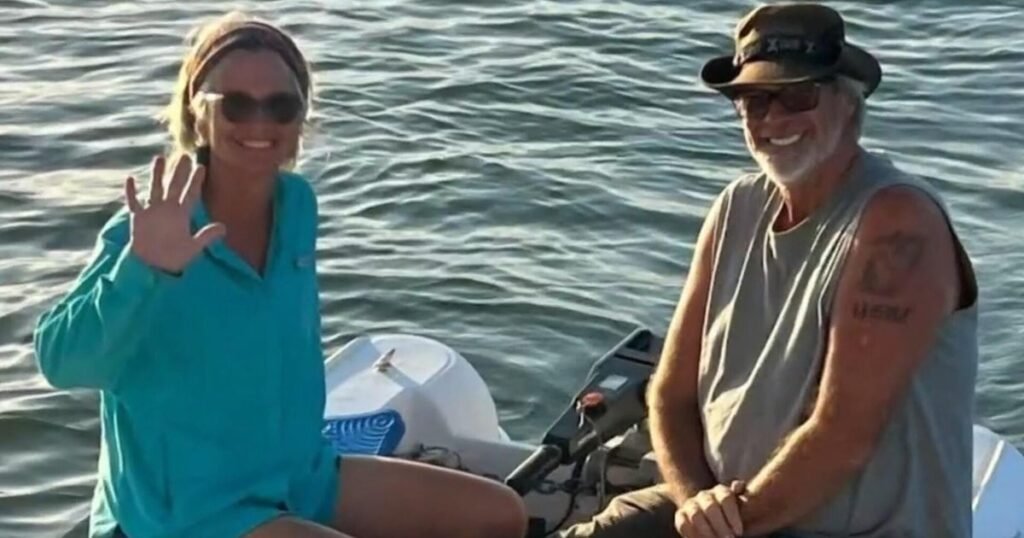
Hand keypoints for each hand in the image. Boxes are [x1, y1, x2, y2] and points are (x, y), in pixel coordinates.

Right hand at [124, 154, 225, 273]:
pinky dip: (131, 192)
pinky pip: (134, 202)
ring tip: (160, 158)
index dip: (196, 181)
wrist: (154, 267)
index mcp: (182, 214)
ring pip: (155, 188)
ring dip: (157, 175)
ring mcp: (153, 212)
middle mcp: (168, 209)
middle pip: (174, 186)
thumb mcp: (193, 247)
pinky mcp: (138, 218)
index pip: (191, 194)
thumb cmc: (174, 257)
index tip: (202, 167)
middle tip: (185, 155)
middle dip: (179, 171)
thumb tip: (224, 228)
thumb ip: (207, 236)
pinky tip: (131, 179)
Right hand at [675, 481, 744, 537]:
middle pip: (710, 506)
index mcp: (721, 491)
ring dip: (707, 531)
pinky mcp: (681, 515)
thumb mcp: (740, 507)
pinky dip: (692, 535)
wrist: (712, 522)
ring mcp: (691, 504)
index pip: (726, 497)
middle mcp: (705, 495)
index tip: (738, 532)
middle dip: (720, 526)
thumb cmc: (731, 517)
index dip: (732, 515)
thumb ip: (741, 494)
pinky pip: (683, 524)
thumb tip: (737, 485)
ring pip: (696, 515)